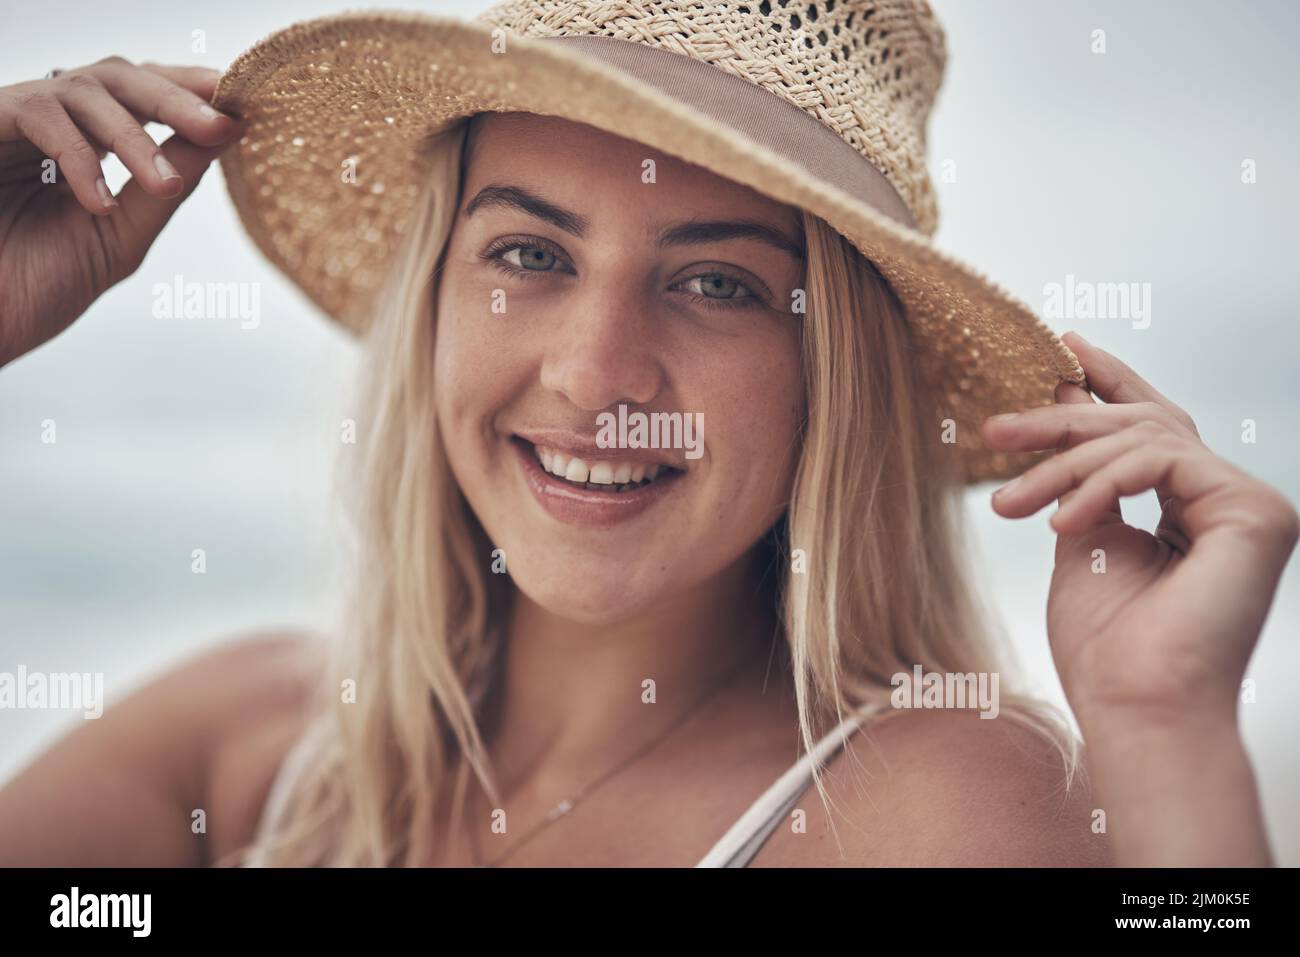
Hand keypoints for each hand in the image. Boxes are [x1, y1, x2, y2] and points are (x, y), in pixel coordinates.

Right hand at [0, 56, 241, 366]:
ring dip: (134, 134)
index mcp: (87, 143)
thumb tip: (223, 140)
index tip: (241, 107)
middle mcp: (51, 123)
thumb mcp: (120, 235)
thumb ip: (165, 188)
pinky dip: (79, 156)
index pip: (142, 95)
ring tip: (163, 183)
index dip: (190, 92)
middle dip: (175, 99)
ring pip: (83, 87)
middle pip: (119, 76)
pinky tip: (99, 204)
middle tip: (220, 126)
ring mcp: (14, 122)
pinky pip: (37, 113)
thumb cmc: (36, 285)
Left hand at [981, 332, 1298, 725]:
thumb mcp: (1082, 540)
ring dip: (1064, 462)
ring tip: (1009, 502)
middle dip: (1062, 421)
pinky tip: (1061, 520)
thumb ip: (1084, 482)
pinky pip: (1161, 462)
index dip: (1108, 382)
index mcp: (1192, 509)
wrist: (1134, 708)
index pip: (1152, 428)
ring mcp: (1248, 505)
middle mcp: (1228, 501)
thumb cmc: (1106, 646)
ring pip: (1144, 438)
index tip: (1061, 346)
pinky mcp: (1255, 512)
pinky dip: (1100, 483)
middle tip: (996, 430)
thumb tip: (1064, 410)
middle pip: (1142, 424)